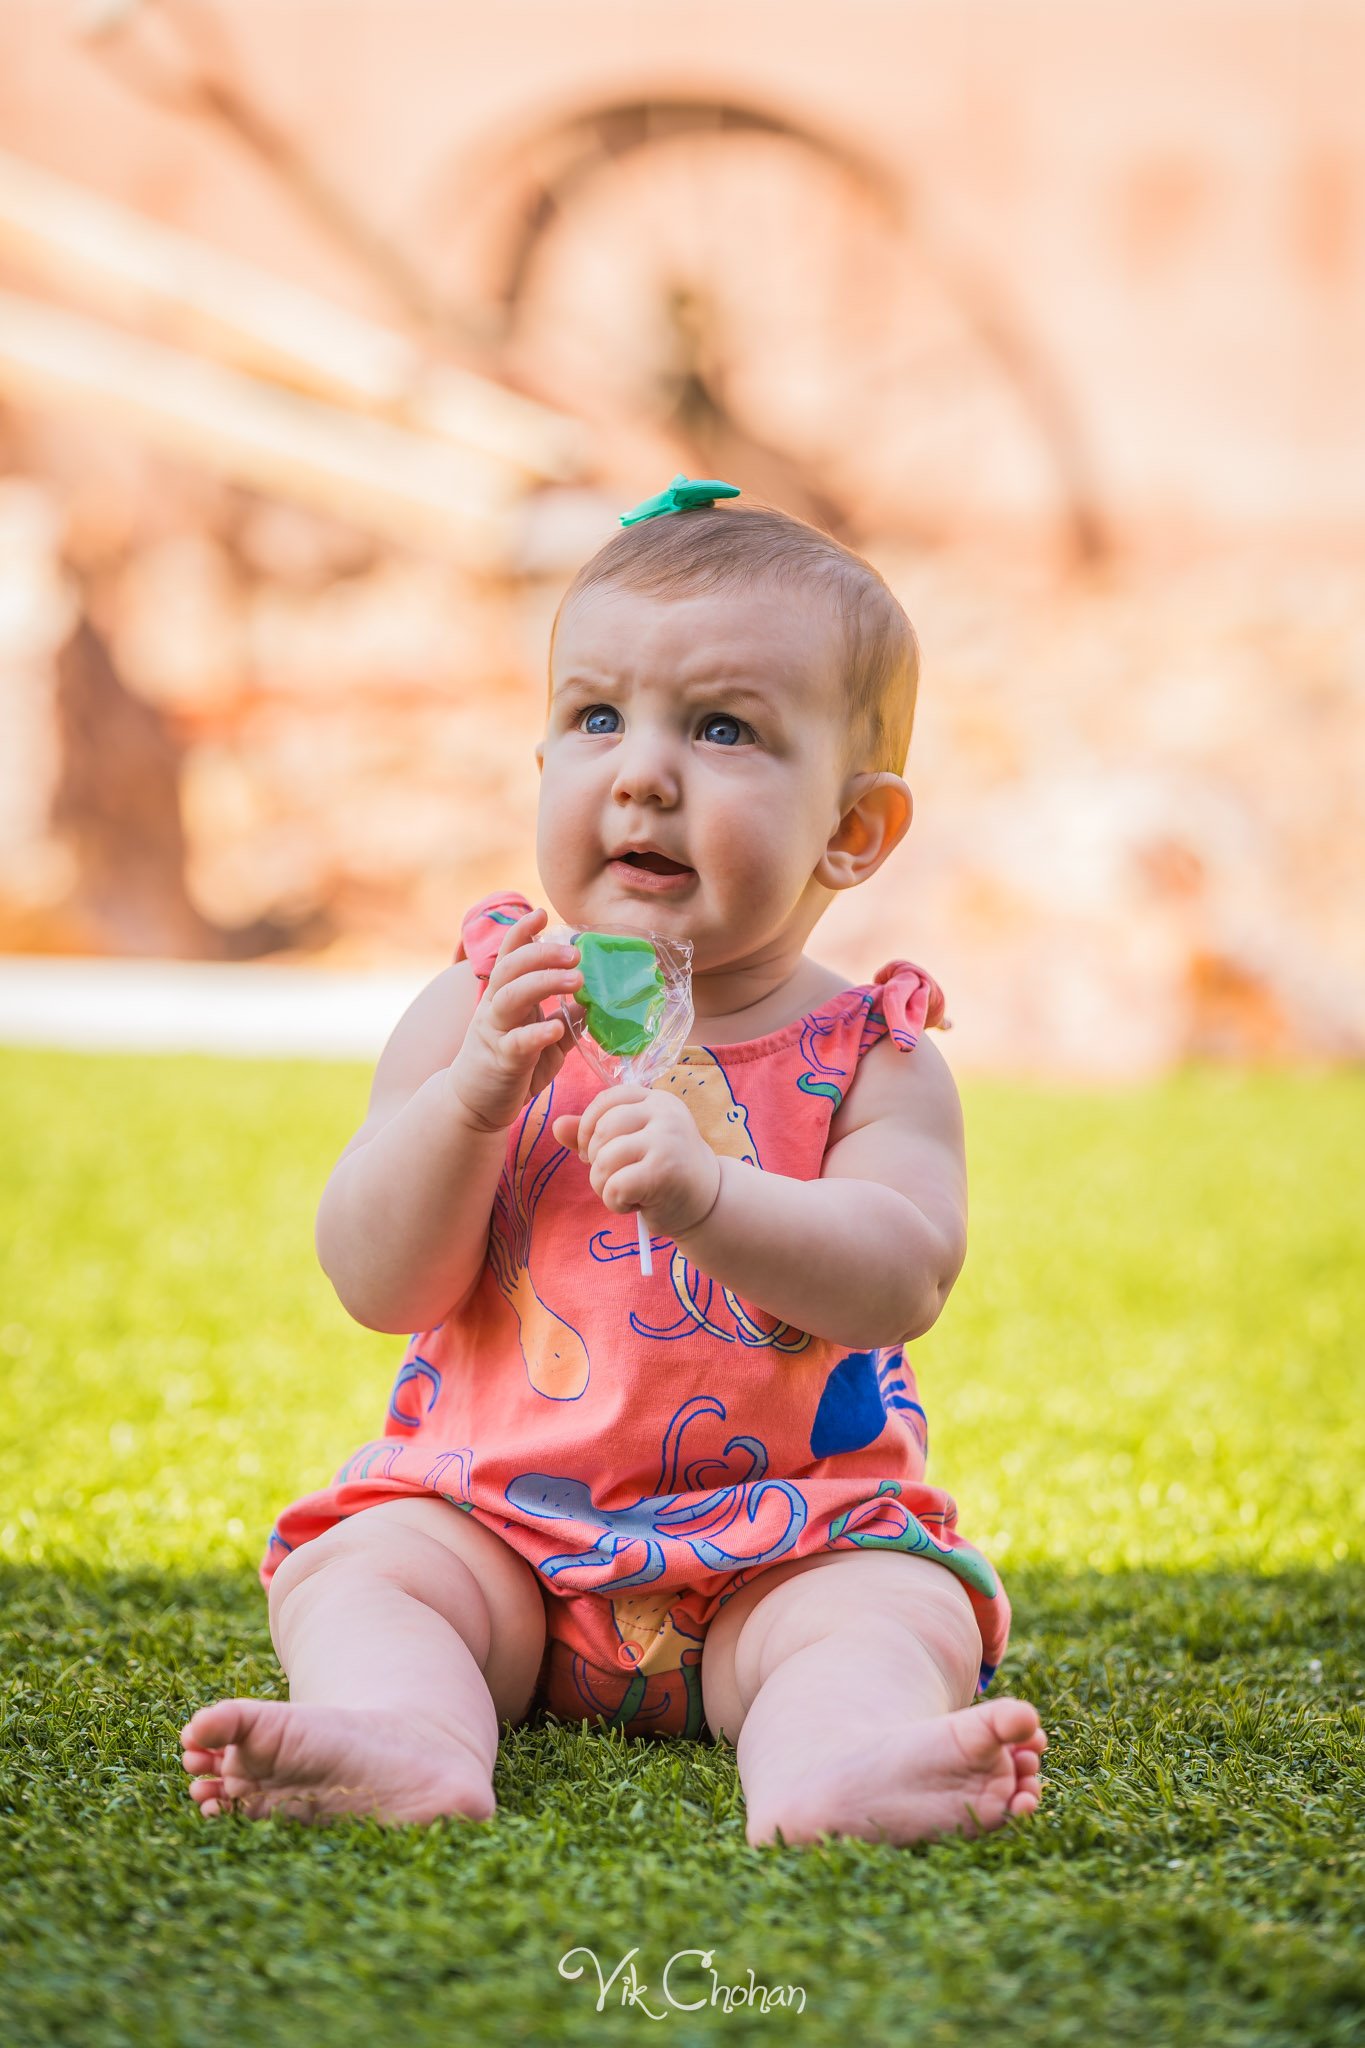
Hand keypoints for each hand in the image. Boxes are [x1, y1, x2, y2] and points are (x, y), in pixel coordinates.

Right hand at [446, 906, 586, 1132]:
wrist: (474, 1105)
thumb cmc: (510, 1067)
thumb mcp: (542, 1041)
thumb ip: (564, 1021)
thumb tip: (589, 1003)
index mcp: (505, 998)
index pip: (510, 956)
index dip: (522, 933)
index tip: (541, 913)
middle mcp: (495, 1008)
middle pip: (511, 969)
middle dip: (543, 955)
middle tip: (576, 953)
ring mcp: (496, 1033)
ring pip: (512, 997)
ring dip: (544, 983)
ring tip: (576, 980)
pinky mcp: (501, 1061)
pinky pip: (517, 1042)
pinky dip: (537, 1032)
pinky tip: (556, 1028)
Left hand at [552, 1084, 722, 1241]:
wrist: (708, 1204)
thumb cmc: (664, 1172)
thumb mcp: (631, 1146)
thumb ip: (594, 1134)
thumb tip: (556, 1125)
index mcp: (656, 1100)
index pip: (606, 1099)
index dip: (588, 1127)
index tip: (593, 1152)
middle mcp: (664, 1113)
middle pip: (602, 1130)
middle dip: (595, 1161)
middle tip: (613, 1179)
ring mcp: (666, 1139)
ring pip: (605, 1158)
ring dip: (603, 1185)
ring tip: (623, 1193)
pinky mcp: (664, 1171)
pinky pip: (615, 1185)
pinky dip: (615, 1202)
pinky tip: (633, 1205)